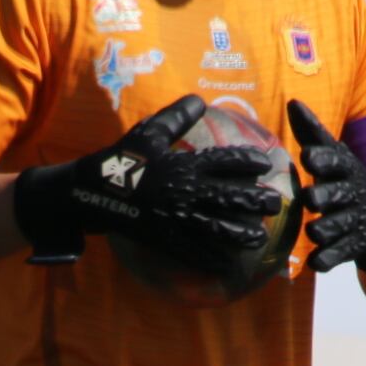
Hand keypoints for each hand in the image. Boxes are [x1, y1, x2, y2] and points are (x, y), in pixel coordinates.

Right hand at [11, 94, 276, 265]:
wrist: (89, 191)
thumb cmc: (120, 159)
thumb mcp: (147, 133)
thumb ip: (176, 117)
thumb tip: (199, 98)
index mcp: (182, 163)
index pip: (223, 161)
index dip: (246, 162)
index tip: (266, 164)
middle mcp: (183, 190)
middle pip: (227, 196)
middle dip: (254, 201)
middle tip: (275, 204)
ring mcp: (174, 216)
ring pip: (215, 226)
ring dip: (239, 233)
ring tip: (258, 238)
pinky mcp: (162, 237)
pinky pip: (190, 252)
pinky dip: (209, 260)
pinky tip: (226, 267)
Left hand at [289, 101, 365, 274]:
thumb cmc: (346, 180)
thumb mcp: (337, 155)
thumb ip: (313, 132)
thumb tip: (292, 101)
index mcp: (345, 169)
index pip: (334, 161)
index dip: (321, 160)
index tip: (308, 157)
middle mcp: (350, 195)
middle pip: (331, 196)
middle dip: (321, 197)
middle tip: (312, 199)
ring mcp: (353, 222)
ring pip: (331, 227)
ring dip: (321, 229)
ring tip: (314, 229)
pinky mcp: (353, 247)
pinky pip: (337, 255)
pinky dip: (326, 259)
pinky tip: (316, 261)